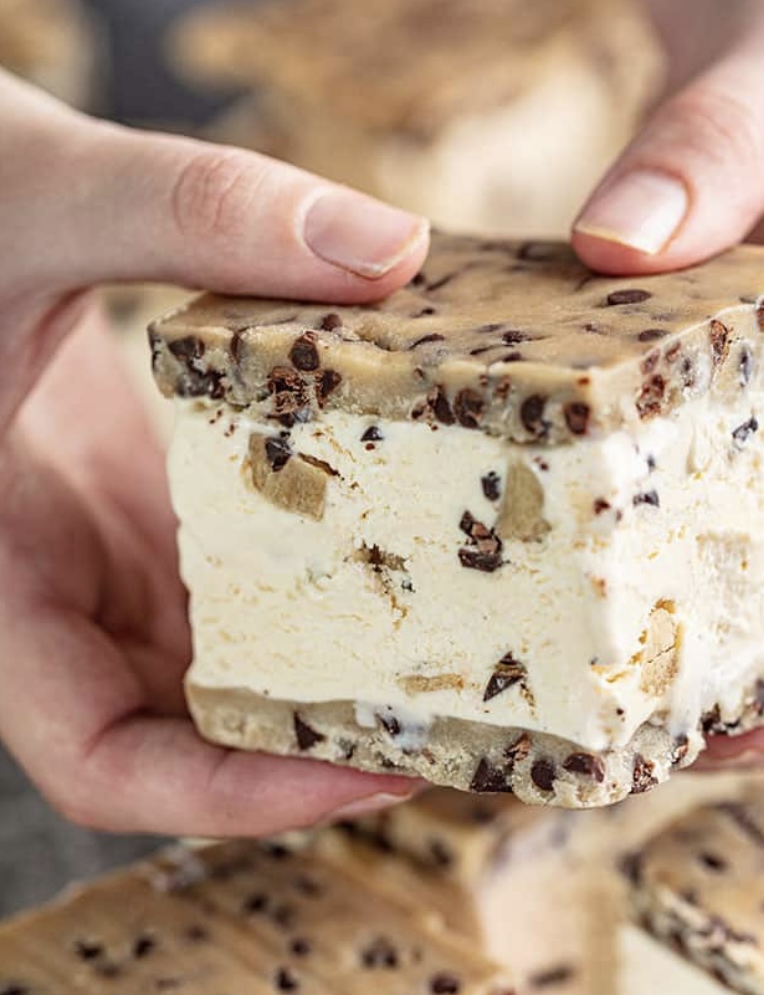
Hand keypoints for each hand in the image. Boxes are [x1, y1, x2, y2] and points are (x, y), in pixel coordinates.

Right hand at [0, 71, 428, 833]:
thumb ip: (193, 210)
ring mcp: (118, 559)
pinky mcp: (164, 510)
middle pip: (196, 740)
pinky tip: (437, 540)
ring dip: (353, 672)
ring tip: (487, 652)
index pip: (103, 764)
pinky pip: (260, 580)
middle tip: (478, 721)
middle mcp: (62, 599)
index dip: (232, 799)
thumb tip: (395, 250)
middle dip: (332, 749)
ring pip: (239, 668)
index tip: (376, 772)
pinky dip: (343, 576)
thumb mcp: (41, 195)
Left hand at [561, 0, 763, 759]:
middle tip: (590, 738)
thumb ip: (722, 146)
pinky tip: (517, 581)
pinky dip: (611, 573)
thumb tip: (613, 240)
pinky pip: (675, 532)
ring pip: (746, 608)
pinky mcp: (724, 436)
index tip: (737, 734)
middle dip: (727, 714)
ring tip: (536, 694)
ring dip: (656, 663)